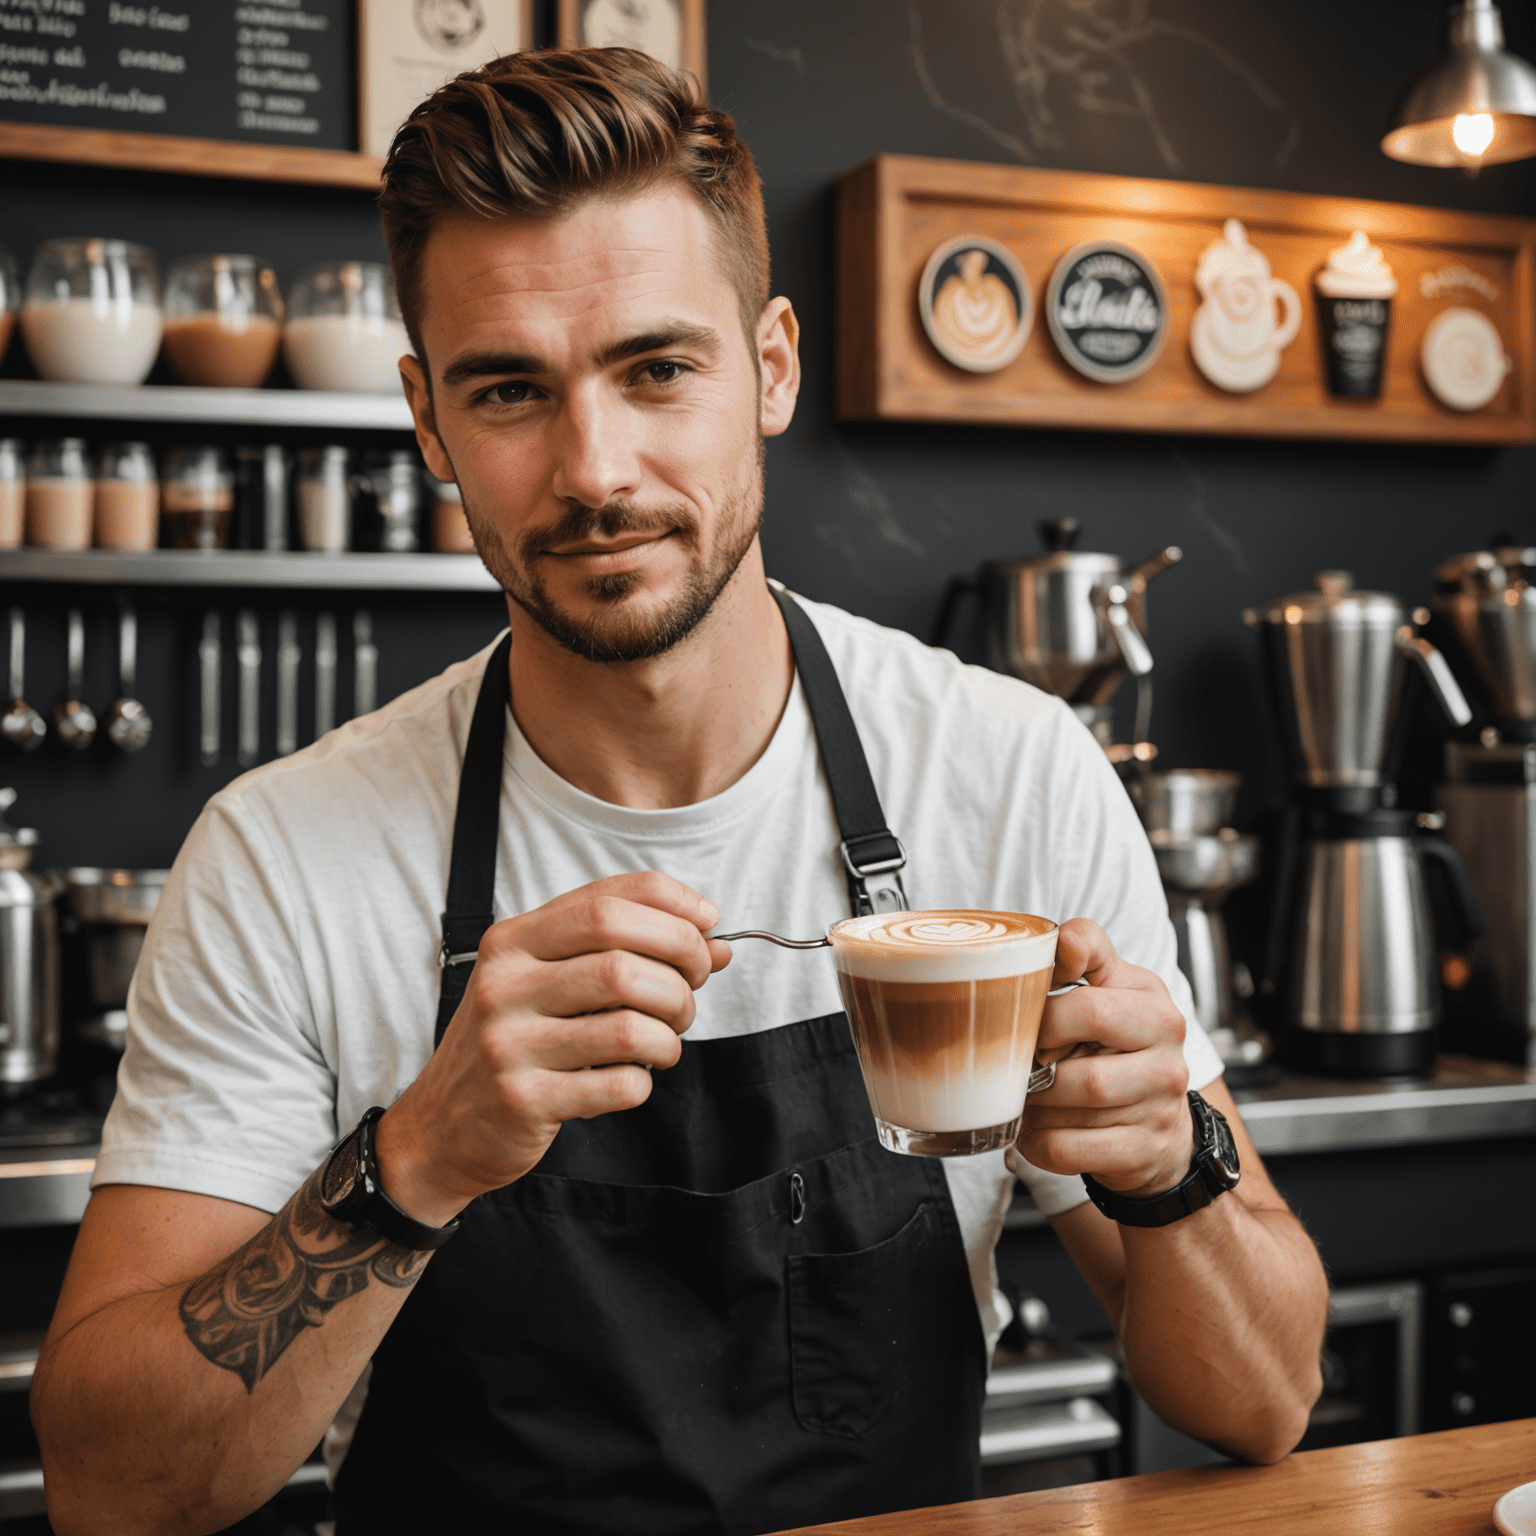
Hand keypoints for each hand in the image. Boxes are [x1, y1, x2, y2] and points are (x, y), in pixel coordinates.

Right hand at [375, 872, 729, 1223]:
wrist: (442, 1127)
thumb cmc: (514, 1041)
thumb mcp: (554, 982)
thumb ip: (626, 953)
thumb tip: (716, 945)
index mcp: (514, 939)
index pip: (608, 901)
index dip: (674, 908)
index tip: (707, 925)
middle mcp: (506, 983)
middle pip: (624, 958)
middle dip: (681, 973)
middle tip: (689, 994)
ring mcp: (510, 1043)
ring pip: (630, 1025)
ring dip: (669, 1035)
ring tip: (663, 1043)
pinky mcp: (524, 1099)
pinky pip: (619, 1085)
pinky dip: (643, 1083)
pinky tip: (630, 1080)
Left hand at [1015, 918, 1191, 1198]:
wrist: (1162, 1126)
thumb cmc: (1122, 1048)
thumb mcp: (1112, 989)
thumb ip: (1084, 954)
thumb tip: (1063, 940)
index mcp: (1153, 1007)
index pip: (1090, 1000)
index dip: (1046, 1015)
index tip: (1029, 1019)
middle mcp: (1166, 1056)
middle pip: (1083, 1058)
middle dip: (1039, 1063)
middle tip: (1023, 1064)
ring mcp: (1159, 1106)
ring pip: (1070, 1106)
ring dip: (1034, 1104)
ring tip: (1028, 1095)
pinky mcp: (1143, 1150)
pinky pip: (1067, 1147)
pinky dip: (1038, 1141)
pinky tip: (1037, 1128)